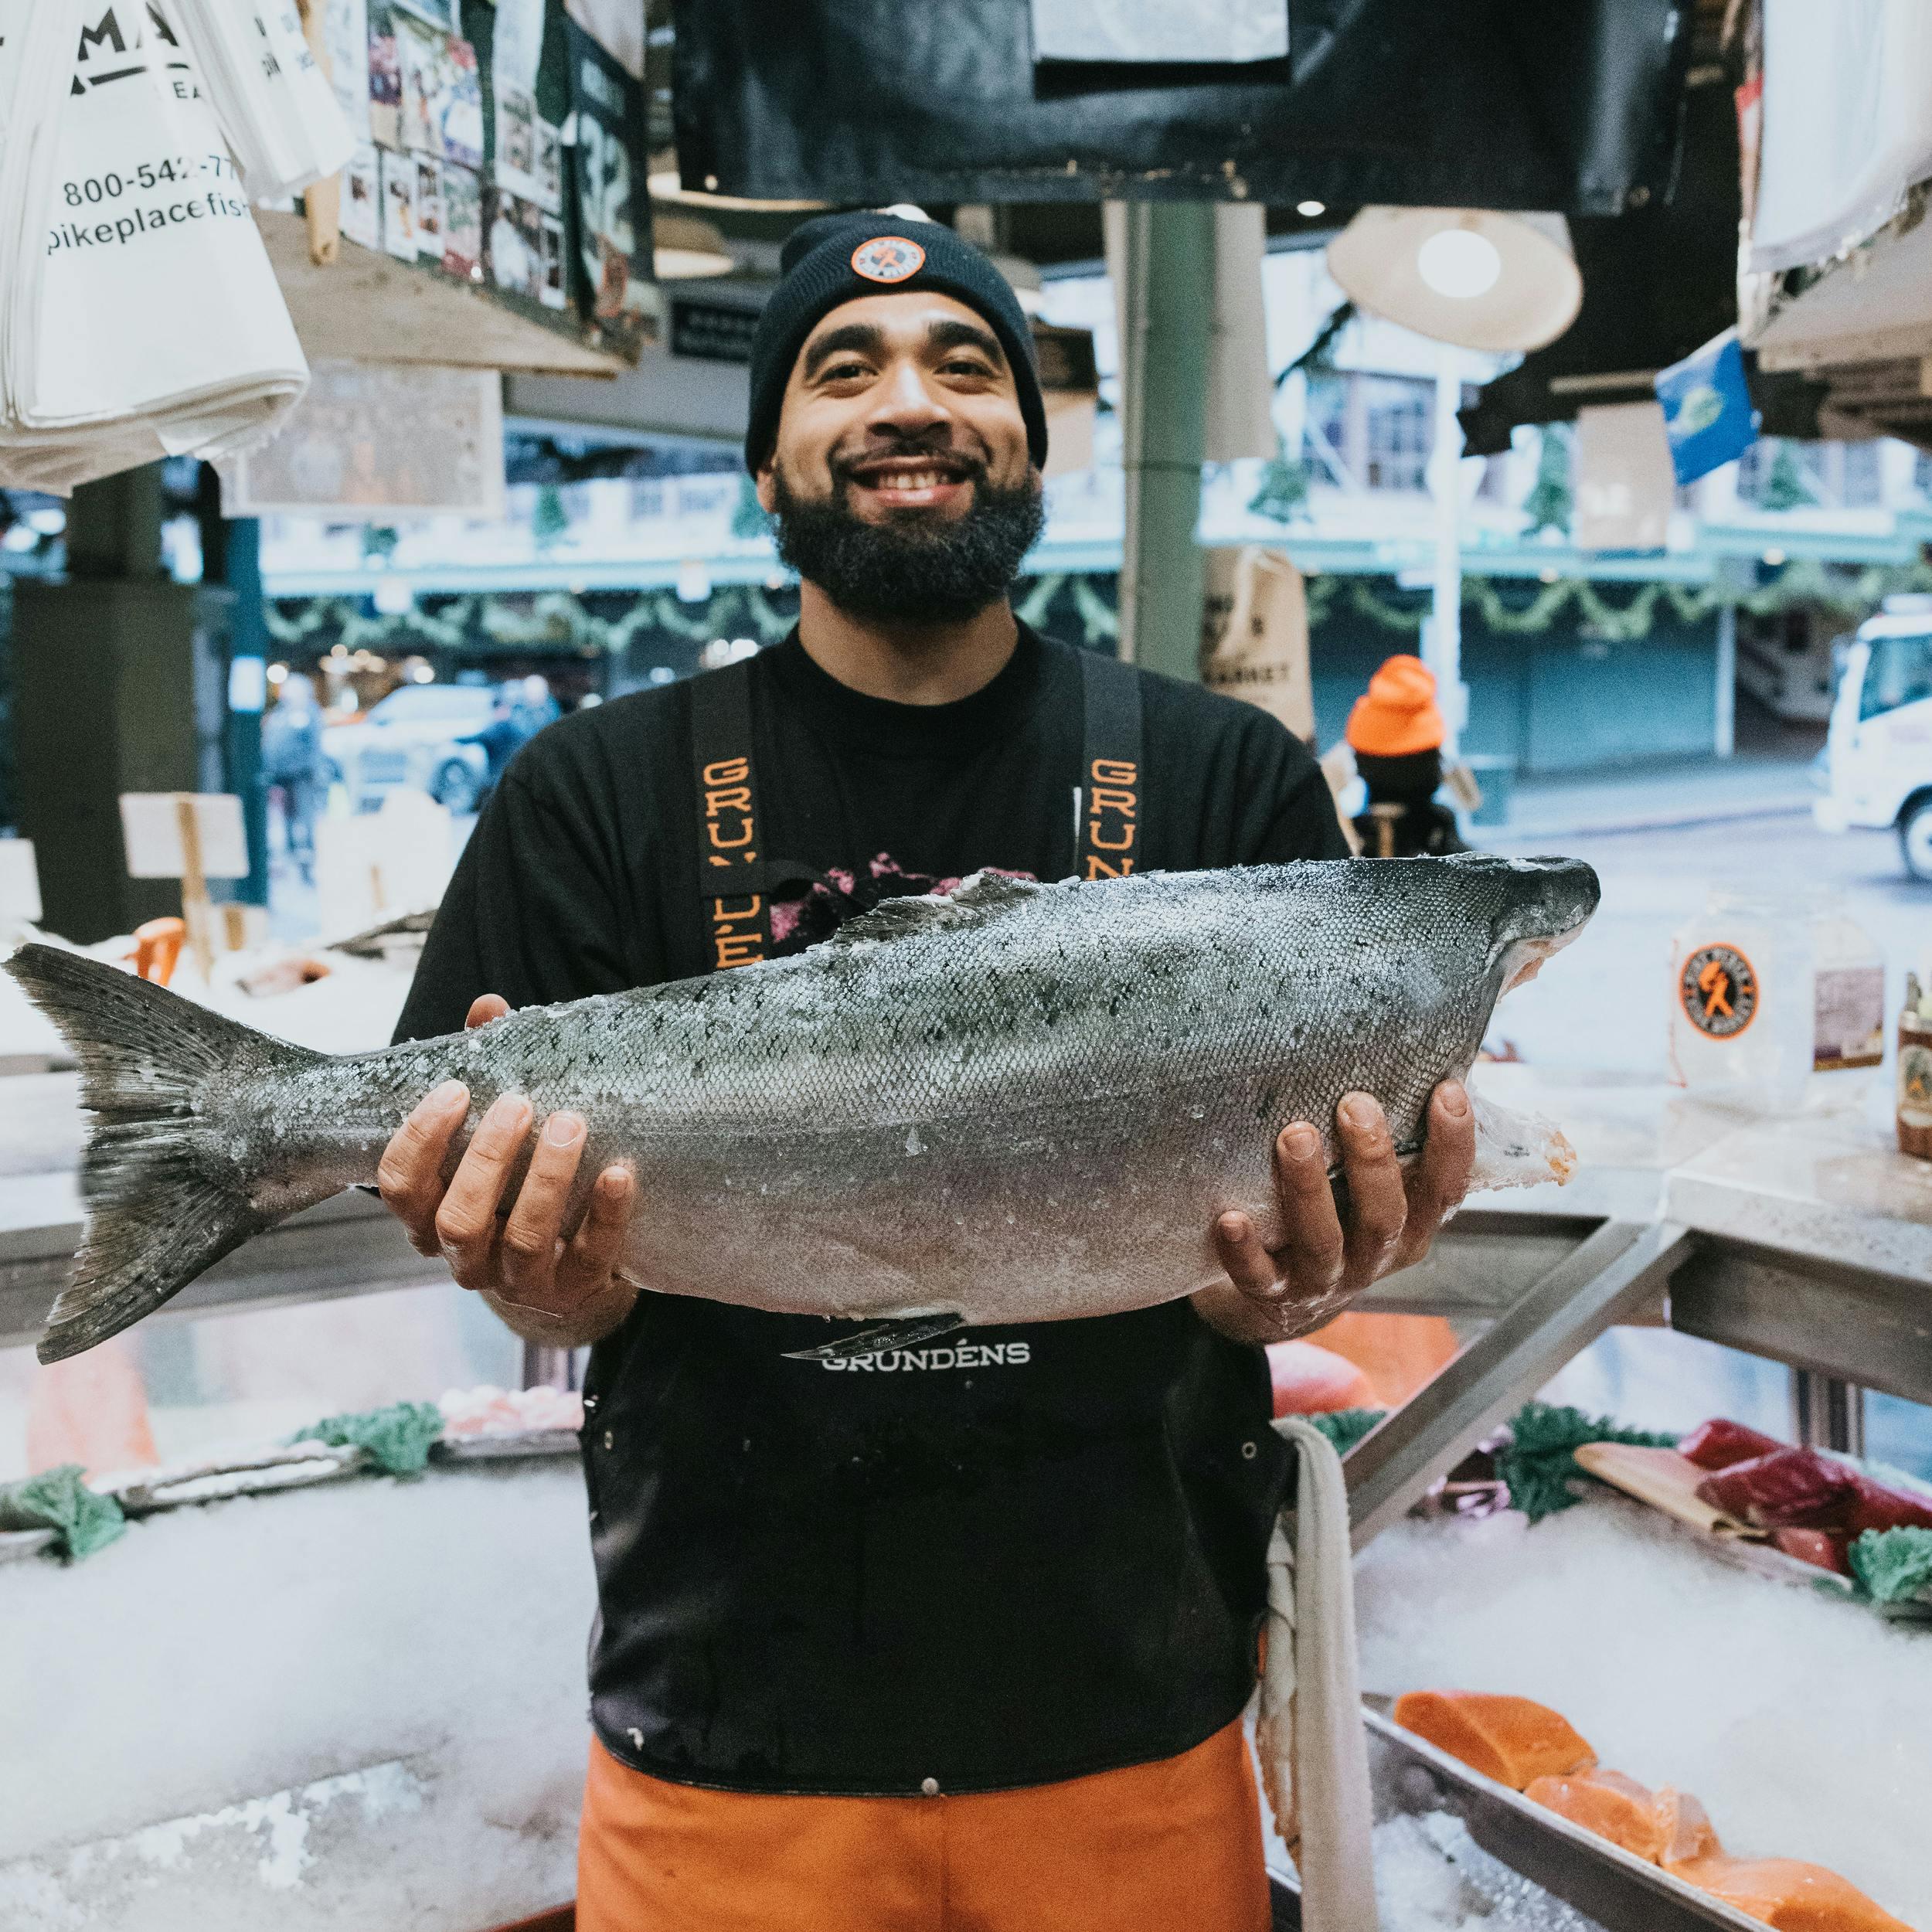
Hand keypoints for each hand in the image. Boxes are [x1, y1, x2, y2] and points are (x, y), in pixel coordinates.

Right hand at [376, 994, 638, 1339]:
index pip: (400, 1188)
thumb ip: (488, 1069)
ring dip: (545, 1180)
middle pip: (457, 1219)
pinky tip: (619, 1173)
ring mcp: (519, 1283)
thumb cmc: (520, 1180)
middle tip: (520, 1103)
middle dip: (487, 1158)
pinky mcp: (575, 1291)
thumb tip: (489, 1006)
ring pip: (521, 1241)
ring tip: (570, 1123)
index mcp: (431, 1218)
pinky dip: (605, 1215)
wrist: (574, 1261)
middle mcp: (467, 1258)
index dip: (420, 1141)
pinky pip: (589, 1258)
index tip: (456, 1089)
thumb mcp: (499, 1130)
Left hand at [1191, 1081, 1474, 1346]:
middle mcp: (1373, 1257)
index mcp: (1409, 1228)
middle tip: (1354, 1104)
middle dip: (1372, 1160)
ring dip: (1310, 1190)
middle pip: (1384, 1216)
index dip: (1452, 1145)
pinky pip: (1258, 1276)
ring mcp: (1323, 1279)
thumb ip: (1395, 1143)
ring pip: (1323, 1241)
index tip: (1447, 1090)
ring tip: (1295, 1136)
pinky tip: (1230, 1218)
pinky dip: (1243, 1251)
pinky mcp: (1273, 1293)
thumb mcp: (1375, 1190)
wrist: (1289, 1302)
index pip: (1444, 1190)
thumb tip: (1425, 1058)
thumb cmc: (1339, 1218)